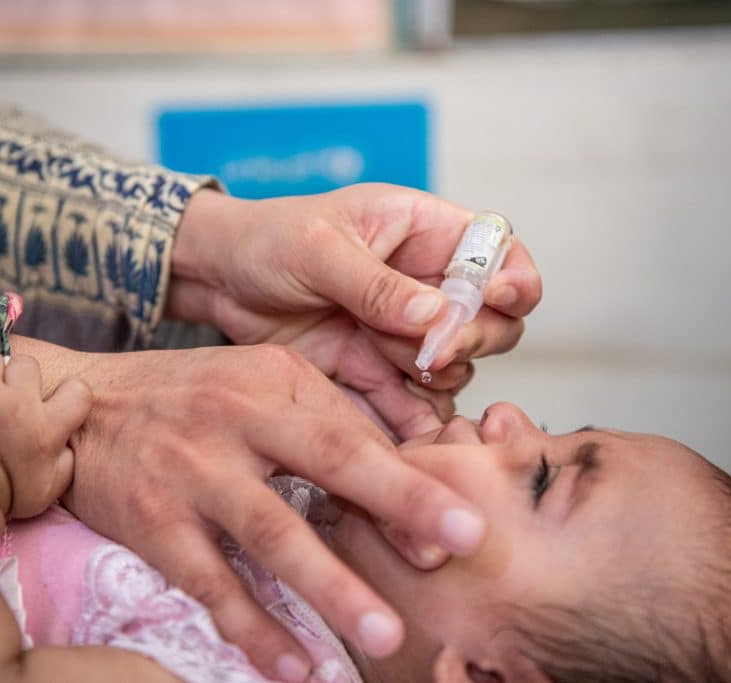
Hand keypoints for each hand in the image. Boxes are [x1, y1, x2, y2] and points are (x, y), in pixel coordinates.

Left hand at [0, 352, 91, 517]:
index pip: (78, 389)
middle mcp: (17, 403)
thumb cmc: (3, 495)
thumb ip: (67, 460)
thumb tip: (68, 438)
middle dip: (19, 378)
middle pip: (28, 364)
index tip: (53, 404)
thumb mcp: (50, 489)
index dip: (70, 394)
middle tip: (8, 398)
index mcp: (47, 427)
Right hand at [32, 341, 487, 682]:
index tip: (462, 525)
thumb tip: (401, 468)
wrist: (81, 411)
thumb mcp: (257, 382)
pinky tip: (291, 664)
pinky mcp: (154, 525)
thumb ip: (325, 417)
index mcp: (272, 386)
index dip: (407, 480)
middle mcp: (235, 425)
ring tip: (378, 634)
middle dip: (391, 512)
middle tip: (449, 557)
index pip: (352, 434)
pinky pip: (209, 583)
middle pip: (324, 467)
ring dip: (327, 588)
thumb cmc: (185, 396)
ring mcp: (192, 477)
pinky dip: (250, 626)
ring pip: (268, 536)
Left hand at [168, 184, 541, 439]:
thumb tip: (436, 314)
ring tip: (376, 354)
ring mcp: (405, 333)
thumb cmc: (266, 240)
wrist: (217, 282)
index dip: (513, 279)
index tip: (496, 298)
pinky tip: (399, 421)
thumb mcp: (318, 249)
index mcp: (425, 233)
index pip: (501, 252)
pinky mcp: (378, 372)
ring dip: (432, 372)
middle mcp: (426, 285)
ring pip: (458, 366)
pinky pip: (415, 403)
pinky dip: (413, 417)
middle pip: (494, 322)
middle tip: (428, 347)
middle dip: (469, 337)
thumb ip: (376, 284)